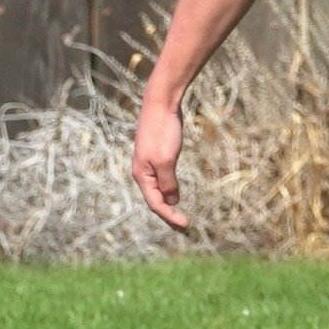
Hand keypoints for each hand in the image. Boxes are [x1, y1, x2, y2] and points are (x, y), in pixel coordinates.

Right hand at [131, 100, 188, 229]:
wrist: (161, 103)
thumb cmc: (162, 131)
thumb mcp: (166, 160)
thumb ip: (168, 182)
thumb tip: (172, 201)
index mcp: (142, 175)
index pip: (155, 204)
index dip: (170, 216)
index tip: (186, 225)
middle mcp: (142, 171)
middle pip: (155, 199)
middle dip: (168, 213)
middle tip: (184, 226)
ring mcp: (149, 162)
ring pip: (158, 189)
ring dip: (168, 202)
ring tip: (179, 215)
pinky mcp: (157, 154)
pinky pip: (162, 178)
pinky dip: (169, 188)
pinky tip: (175, 192)